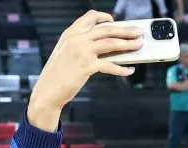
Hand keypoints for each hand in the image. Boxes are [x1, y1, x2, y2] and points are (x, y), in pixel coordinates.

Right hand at [28, 11, 142, 129]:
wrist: (47, 91)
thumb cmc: (57, 74)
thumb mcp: (66, 53)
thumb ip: (81, 45)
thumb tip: (106, 46)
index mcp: (71, 33)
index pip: (90, 17)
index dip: (105, 18)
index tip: (115, 21)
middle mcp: (77, 39)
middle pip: (107, 29)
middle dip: (125, 30)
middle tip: (138, 32)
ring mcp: (82, 51)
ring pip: (111, 43)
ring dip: (128, 44)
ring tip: (139, 45)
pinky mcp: (87, 66)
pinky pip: (110, 65)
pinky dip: (122, 69)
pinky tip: (129, 70)